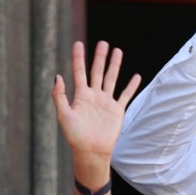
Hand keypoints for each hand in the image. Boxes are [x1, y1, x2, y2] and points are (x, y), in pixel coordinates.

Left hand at [52, 41, 141, 165]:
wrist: (91, 151)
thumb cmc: (75, 136)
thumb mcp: (63, 115)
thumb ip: (59, 96)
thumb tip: (58, 76)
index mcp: (80, 95)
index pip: (79, 72)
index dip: (78, 58)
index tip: (79, 43)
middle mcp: (94, 96)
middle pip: (97, 71)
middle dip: (100, 57)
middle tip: (103, 43)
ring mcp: (106, 102)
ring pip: (112, 79)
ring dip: (115, 65)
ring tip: (118, 51)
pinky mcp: (117, 111)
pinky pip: (125, 95)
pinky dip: (131, 86)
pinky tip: (137, 76)